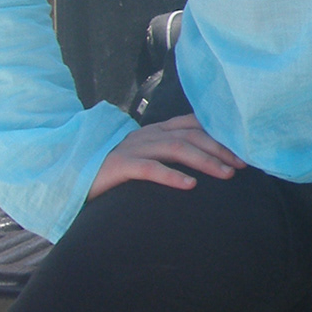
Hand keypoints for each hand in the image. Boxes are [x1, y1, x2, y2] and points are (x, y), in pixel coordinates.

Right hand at [90, 115, 243, 198]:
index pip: (193, 125)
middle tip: (242, 166)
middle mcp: (146, 135)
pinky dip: (172, 175)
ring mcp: (132, 148)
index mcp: (154, 131)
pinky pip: (149, 168)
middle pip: (191, 135)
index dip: (220, 136)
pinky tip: (190, 186)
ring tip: (225, 174)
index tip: (242, 151)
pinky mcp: (118, 167)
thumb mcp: (145, 159)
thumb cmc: (113, 173)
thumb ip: (168, 156)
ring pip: (176, 148)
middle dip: (220, 149)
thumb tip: (201, 165)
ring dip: (205, 161)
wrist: (69, 177)